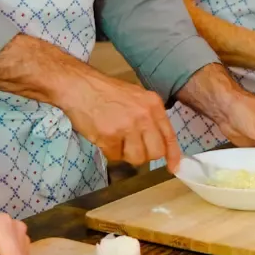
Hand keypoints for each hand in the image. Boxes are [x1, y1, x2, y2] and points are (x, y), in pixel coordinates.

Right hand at [58, 71, 180, 171]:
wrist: (80, 87)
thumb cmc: (106, 93)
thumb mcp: (136, 97)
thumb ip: (149, 117)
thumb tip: (159, 142)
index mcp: (153, 105)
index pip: (169, 135)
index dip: (173, 154)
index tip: (174, 167)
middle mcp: (144, 116)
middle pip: (155, 152)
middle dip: (145, 154)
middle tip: (132, 146)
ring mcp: (127, 126)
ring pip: (137, 158)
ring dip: (125, 154)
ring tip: (116, 139)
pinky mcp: (110, 136)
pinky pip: (116, 157)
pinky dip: (109, 151)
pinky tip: (104, 136)